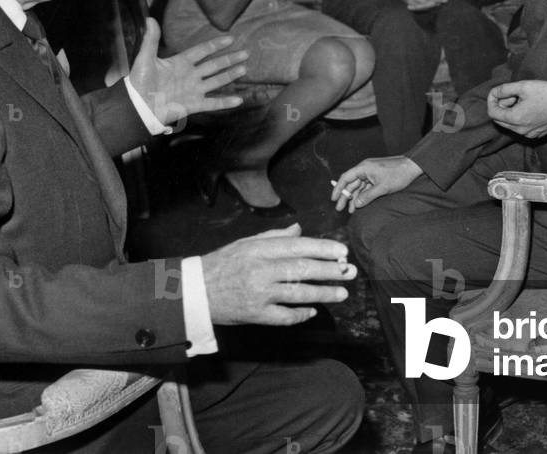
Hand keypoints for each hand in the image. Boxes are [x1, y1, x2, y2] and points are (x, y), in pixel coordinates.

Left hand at [128, 19, 248, 123]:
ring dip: (230, 75)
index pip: (202, 51)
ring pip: (216, 81)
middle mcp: (190, 75)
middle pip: (214, 65)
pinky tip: (239, 100)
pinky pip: (212, 103)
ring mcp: (193, 90)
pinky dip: (225, 102)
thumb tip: (150, 19)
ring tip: (244, 69)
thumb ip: (151, 40)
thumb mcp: (145, 58)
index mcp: (180, 63)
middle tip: (245, 53)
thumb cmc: (140, 82)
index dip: (215, 45)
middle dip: (229, 59)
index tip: (230, 39)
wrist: (138, 106)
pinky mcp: (193, 105)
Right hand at [199, 224, 356, 324]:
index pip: (298, 246)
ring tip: (342, 293)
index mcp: (259, 249)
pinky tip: (313, 311)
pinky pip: (284, 317)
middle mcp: (261, 270)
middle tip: (350, 271)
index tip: (342, 251)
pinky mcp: (256, 315)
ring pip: (298, 294)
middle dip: (330, 271)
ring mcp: (259, 294)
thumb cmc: (223, 263)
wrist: (195, 291)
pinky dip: (301, 314)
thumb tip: (300, 230)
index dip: (323, 248)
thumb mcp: (246, 243)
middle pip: (303, 269)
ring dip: (323, 294)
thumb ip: (275, 237)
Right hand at [330, 156, 422, 212]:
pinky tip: (360, 204)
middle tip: (339, 208)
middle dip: (345, 196)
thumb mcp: (383, 188)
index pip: (346, 178)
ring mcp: (371, 173)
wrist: (413, 167)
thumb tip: (357, 204)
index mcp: (364, 168)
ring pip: (358, 186)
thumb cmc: (399, 174)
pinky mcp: (377, 177)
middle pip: (351, 183)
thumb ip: (368, 196)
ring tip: (351, 211)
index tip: (334, 199)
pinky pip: (366, 187)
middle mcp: (365, 169)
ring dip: (354, 198)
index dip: (338, 188)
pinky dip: (363, 196)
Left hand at [487, 80, 546, 138]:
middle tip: (514, 95)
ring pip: (510, 123)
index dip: (492, 100)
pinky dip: (520, 117)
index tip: (501, 91)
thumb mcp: (524, 86)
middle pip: (499, 119)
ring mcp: (527, 134)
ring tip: (524, 100)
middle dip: (502, 105)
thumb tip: (494, 93)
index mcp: (515, 119)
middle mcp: (519, 130)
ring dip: (511, 111)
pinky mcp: (535, 134)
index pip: (492, 112)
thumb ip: (505, 89)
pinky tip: (532, 108)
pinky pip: (520, 127)